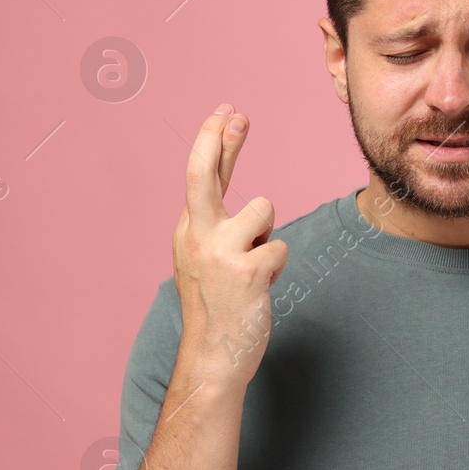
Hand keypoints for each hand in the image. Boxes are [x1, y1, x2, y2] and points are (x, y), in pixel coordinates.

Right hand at [172, 103, 288, 385]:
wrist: (213, 357)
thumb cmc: (217, 308)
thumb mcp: (207, 260)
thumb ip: (221, 225)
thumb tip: (253, 202)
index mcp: (188, 231)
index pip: (200, 176)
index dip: (214, 141)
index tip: (228, 112)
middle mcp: (197, 236)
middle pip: (202, 174)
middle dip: (220, 140)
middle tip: (238, 114)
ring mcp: (220, 253)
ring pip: (264, 210)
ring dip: (267, 235)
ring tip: (253, 266)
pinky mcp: (246, 271)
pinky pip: (280, 247)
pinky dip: (277, 265)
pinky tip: (261, 286)